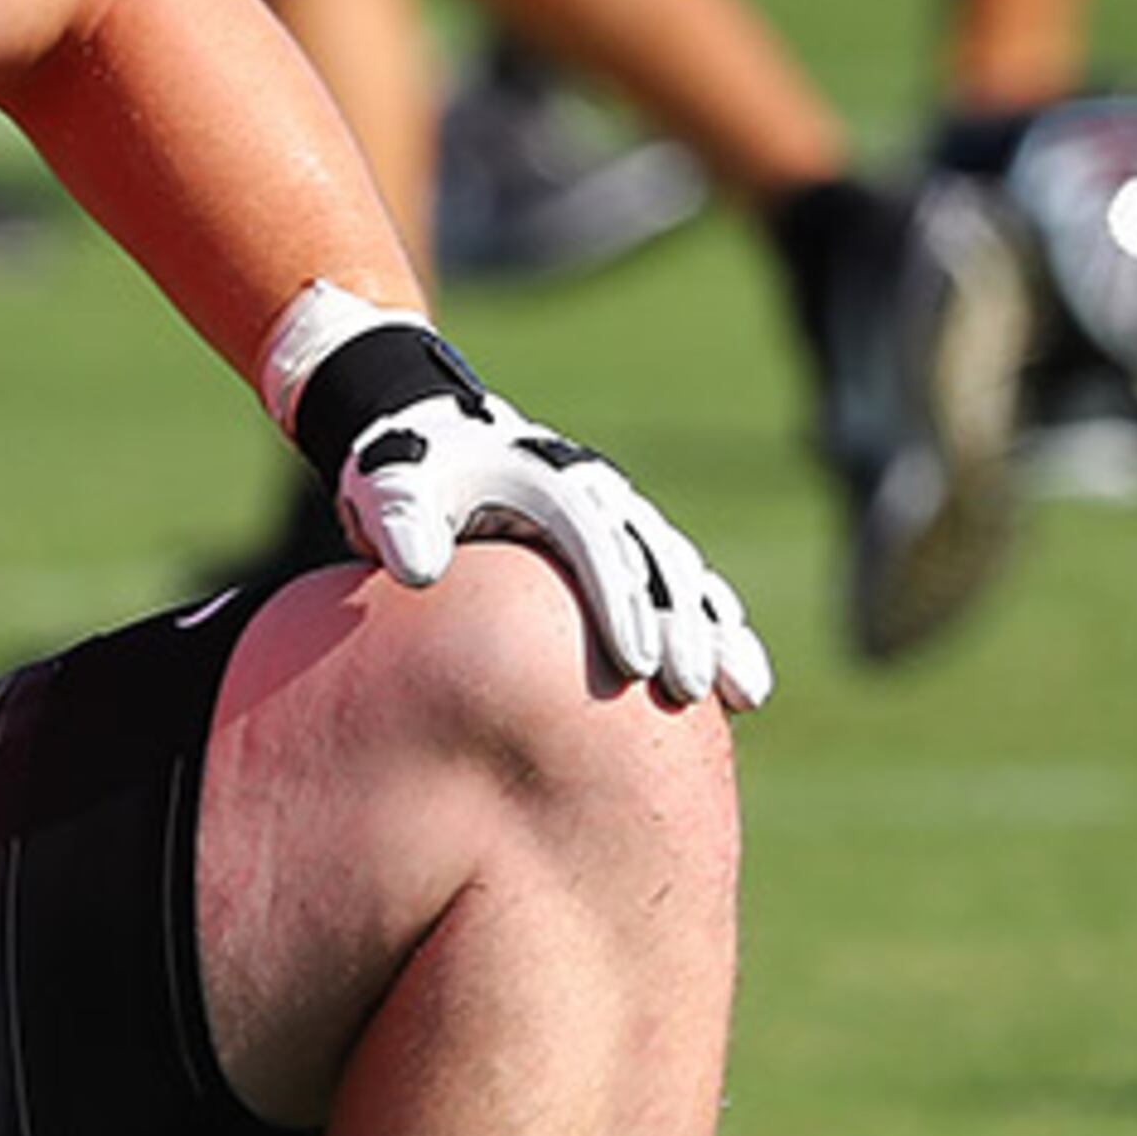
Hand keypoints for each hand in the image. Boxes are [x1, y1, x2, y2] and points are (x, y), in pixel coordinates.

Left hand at [334, 389, 775, 709]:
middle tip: (688, 690)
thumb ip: (400, 524)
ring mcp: (620, 516)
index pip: (595, 544)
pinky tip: (743, 683)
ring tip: (745, 692)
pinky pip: (684, 585)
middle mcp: (597, 494)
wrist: (436, 443)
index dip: (620, 601)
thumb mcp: (392, 490)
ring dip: (716, 629)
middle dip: (680, 625)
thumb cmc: (412, 475)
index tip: (636, 662)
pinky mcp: (627, 543)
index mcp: (549, 482)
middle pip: (655, 561)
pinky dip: (717, 626)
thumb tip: (419, 569)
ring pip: (685, 573)